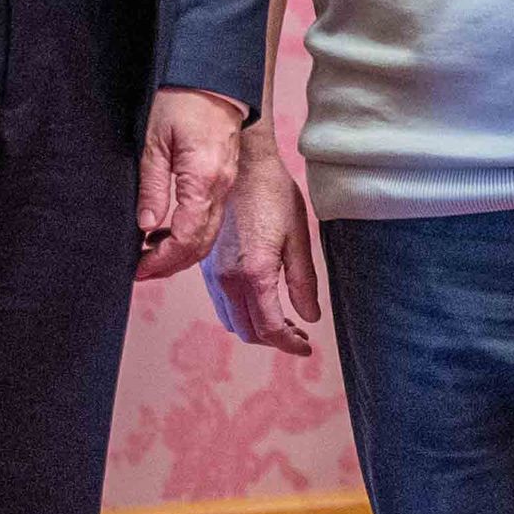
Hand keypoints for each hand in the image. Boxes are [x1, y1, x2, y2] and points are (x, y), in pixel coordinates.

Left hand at [134, 88, 243, 280]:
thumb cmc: (182, 101)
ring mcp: (226, 183)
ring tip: (149, 253)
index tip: (138, 268)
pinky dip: (190, 234)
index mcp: (203, 180)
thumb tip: (146, 227)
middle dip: (171, 264)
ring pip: (208, 234)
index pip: (187, 238)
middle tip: (140, 270)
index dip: (162, 260)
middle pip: (201, 244)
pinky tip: (166, 230)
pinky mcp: (225, 178)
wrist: (214, 77)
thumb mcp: (154, 142)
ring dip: (180, 252)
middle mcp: (221, 187)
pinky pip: (211, 217)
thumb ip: (152, 188)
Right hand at [205, 147, 321, 353]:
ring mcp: (211, 273)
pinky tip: (261, 300)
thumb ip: (303, 282)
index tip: (306, 347)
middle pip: (247, 331)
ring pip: (232, 320)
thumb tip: (310, 317)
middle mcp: (226, 279)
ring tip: (284, 320)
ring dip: (256, 327)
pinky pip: (221, 302)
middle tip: (298, 333)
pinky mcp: (204, 265)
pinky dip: (241, 312)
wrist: (240, 166)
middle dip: (274, 339)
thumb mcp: (298, 237)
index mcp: (254, 273)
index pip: (269, 328)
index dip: (289, 344)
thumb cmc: (273, 195)